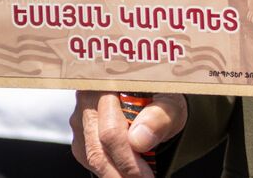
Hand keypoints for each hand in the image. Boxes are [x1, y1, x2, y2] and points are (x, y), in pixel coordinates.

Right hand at [71, 91, 186, 177]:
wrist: (159, 100)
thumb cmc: (165, 97)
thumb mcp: (171, 103)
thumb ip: (159, 116)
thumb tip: (138, 140)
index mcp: (109, 83)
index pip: (110, 131)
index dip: (127, 159)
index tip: (145, 176)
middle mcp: (88, 99)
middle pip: (98, 148)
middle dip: (122, 173)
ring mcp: (81, 119)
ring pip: (93, 157)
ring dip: (116, 174)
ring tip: (140, 177)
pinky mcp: (82, 136)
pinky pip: (91, 159)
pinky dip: (111, 170)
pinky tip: (128, 171)